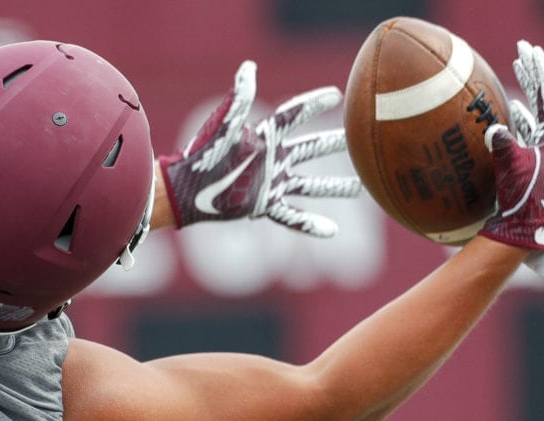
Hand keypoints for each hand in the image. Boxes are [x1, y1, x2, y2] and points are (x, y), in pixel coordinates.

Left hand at [158, 60, 360, 236]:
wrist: (186, 190)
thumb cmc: (204, 155)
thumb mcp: (225, 125)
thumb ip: (240, 99)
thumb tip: (249, 67)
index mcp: (265, 137)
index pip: (295, 116)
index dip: (314, 104)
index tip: (337, 95)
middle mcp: (272, 159)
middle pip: (310, 148)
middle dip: (332, 144)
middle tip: (355, 139)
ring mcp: (270, 183)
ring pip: (310, 184)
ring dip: (333, 186)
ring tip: (358, 187)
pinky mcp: (263, 204)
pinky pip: (292, 216)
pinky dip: (311, 224)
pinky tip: (332, 231)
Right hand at [479, 41, 543, 278]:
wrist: (522, 228)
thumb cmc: (521, 201)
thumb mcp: (512, 169)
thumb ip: (504, 146)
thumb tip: (495, 128)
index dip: (538, 71)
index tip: (528, 51)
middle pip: (542, 99)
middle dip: (533, 74)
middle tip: (522, 53)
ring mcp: (540, 152)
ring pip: (533, 112)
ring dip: (525, 90)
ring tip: (518, 72)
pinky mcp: (527, 161)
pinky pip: (524, 129)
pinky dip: (516, 115)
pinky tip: (509, 108)